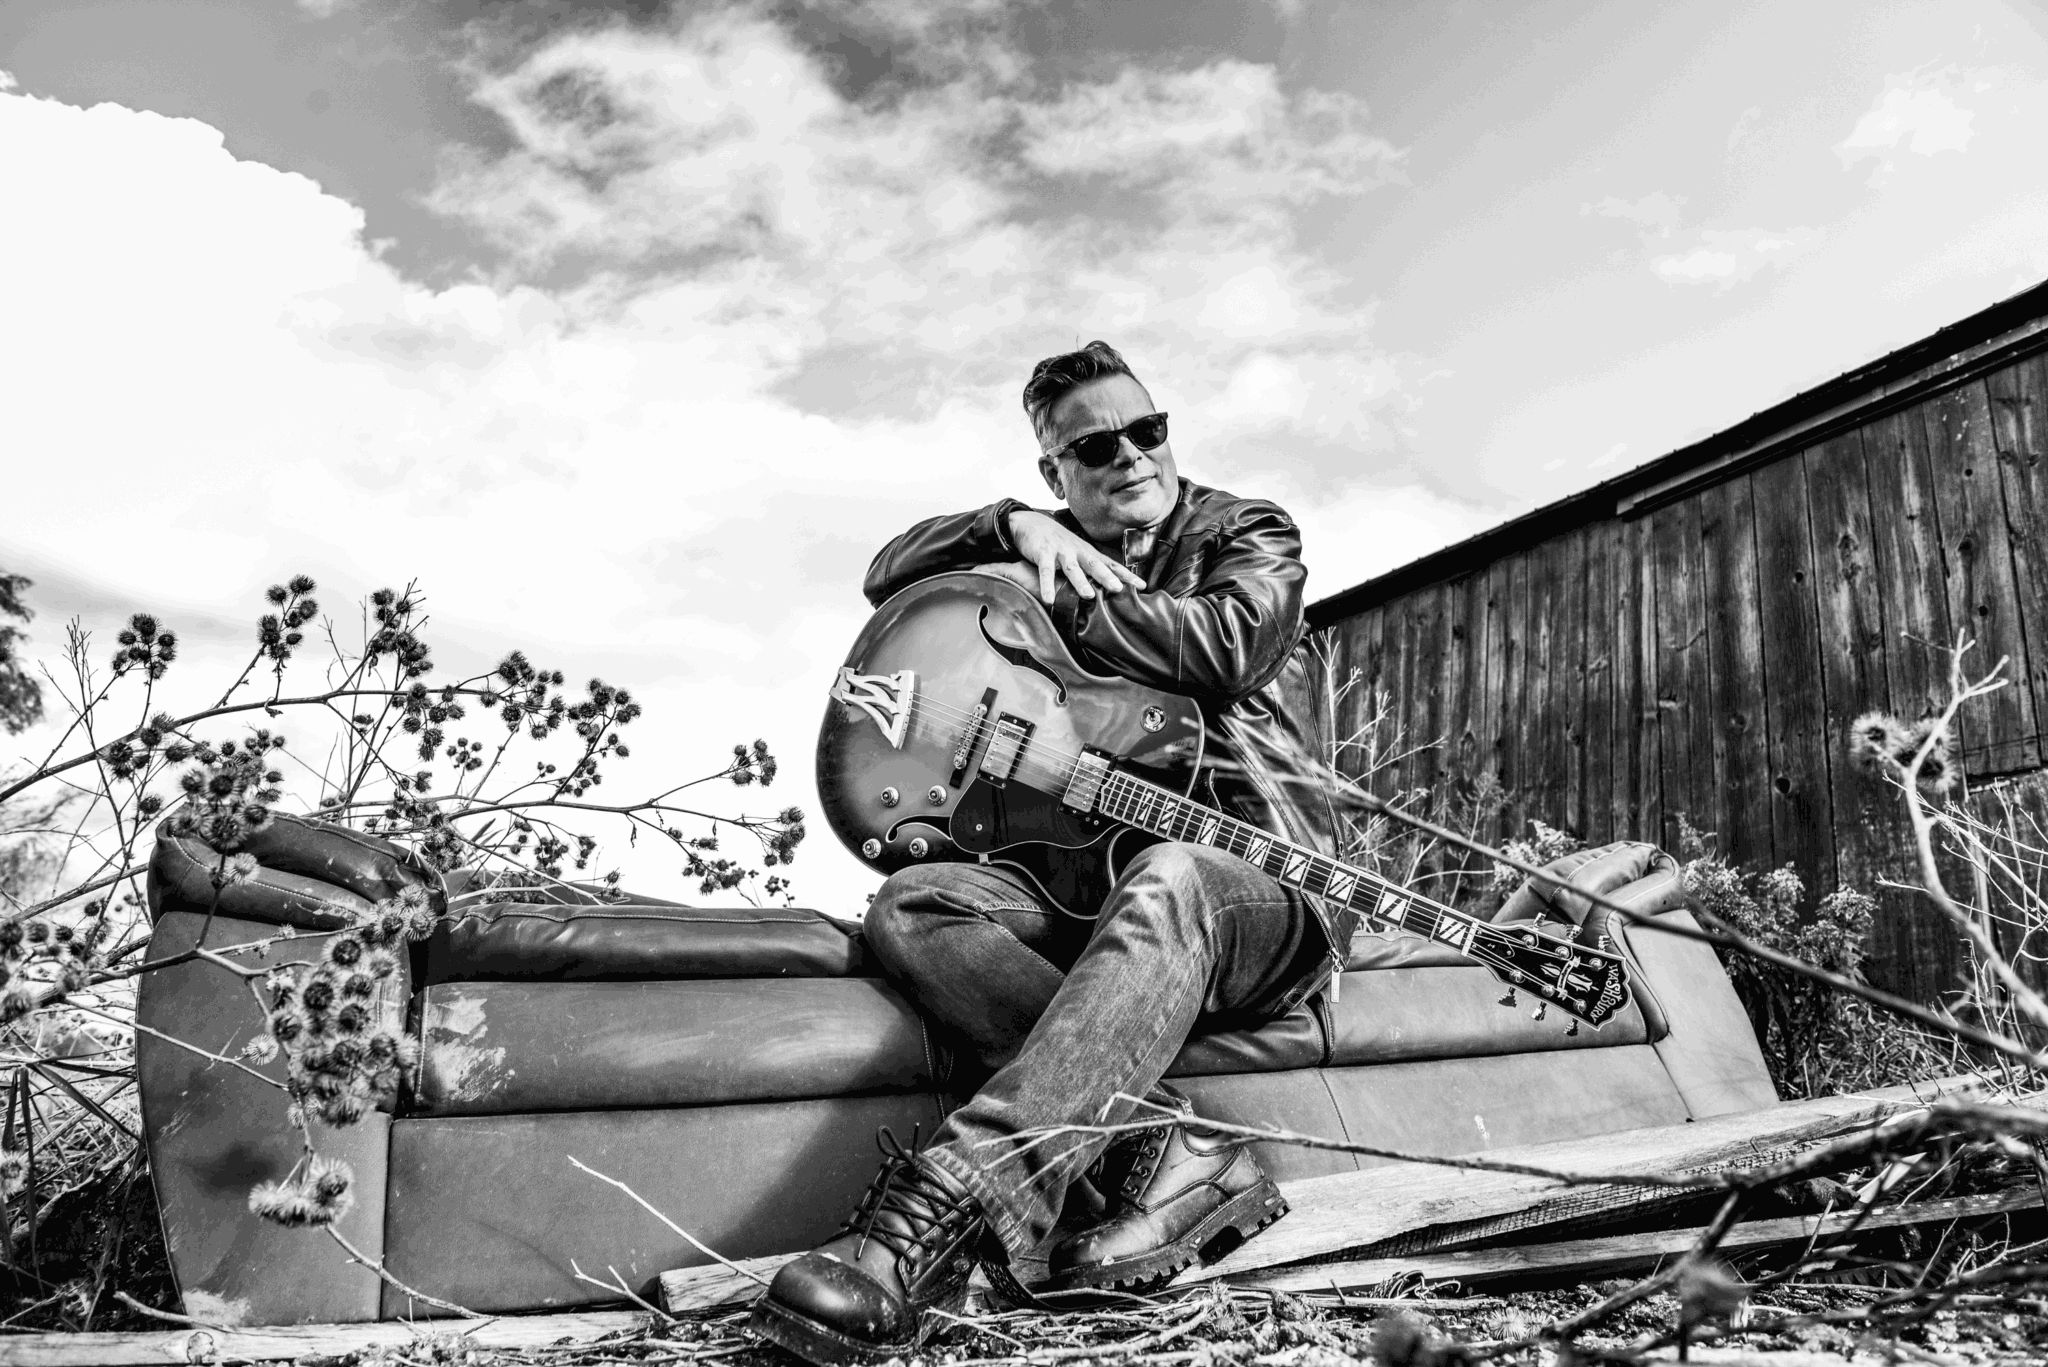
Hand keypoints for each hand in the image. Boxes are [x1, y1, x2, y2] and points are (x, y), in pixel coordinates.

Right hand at [1004, 510, 1146, 604]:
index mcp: (1088, 553)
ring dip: (1080, 581)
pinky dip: (1047, 585)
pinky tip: (1049, 599)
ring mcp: (1061, 552)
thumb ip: (1091, 568)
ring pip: (1072, 568)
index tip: (1142, 586)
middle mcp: (1078, 552)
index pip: (1111, 565)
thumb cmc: (1058, 542)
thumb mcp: (1078, 553)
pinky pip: (1045, 571)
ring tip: (1088, 596)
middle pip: (1095, 565)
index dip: (1126, 575)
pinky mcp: (1043, 553)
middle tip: (1119, 589)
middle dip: (1107, 577)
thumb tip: (1110, 585)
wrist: (1031, 523)